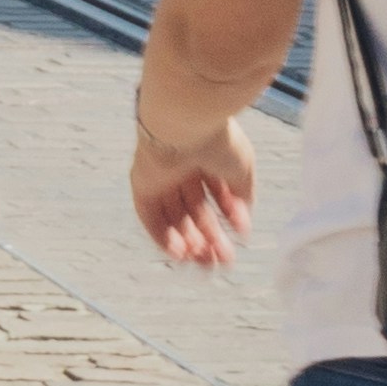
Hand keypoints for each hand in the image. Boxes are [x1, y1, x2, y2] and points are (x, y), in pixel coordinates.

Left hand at [131, 106, 255, 266]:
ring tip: (205, 264)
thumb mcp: (242, 169)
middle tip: (223, 262)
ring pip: (174, 218)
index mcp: (206, 157)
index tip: (241, 234)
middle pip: (194, 211)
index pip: (216, 194)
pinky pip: (150, 216)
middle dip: (210, 238)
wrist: (186, 122)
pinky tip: (181, 254)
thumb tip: (243, 222)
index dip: (229, 217)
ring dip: (189, 243)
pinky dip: (164, 237)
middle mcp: (182, 166)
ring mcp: (160, 175)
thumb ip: (244, 195)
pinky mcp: (142, 183)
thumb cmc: (218, 140)